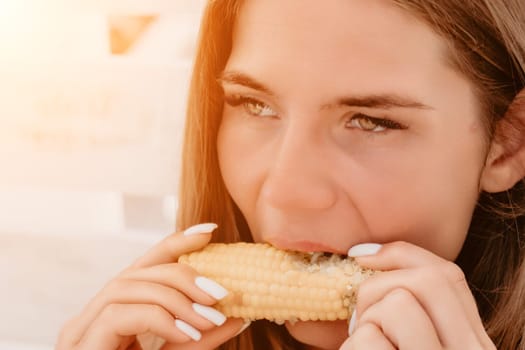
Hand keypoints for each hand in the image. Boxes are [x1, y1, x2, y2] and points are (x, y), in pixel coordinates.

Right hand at [56, 223, 246, 349]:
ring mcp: (82, 329)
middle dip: (184, 273)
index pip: (145, 265)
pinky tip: (188, 334)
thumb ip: (202, 334)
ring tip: (210, 316)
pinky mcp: (81, 344)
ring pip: (128, 285)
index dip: (176, 242)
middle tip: (222, 291)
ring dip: (176, 297)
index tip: (210, 231)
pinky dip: (161, 318)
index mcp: (116, 312)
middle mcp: (93, 314)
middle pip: (138, 270)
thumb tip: (239, 312)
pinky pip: (122, 313)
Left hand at [339, 241, 495, 349]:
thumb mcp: (415, 340)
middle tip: (360, 319)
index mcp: (471, 341)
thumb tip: (362, 254)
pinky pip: (369, 339)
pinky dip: (353, 347)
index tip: (361, 255)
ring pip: (399, 304)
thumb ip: (408, 309)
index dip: (401, 253)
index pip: (450, 275)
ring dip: (366, 323)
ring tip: (365, 347)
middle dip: (379, 287)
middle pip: (429, 280)